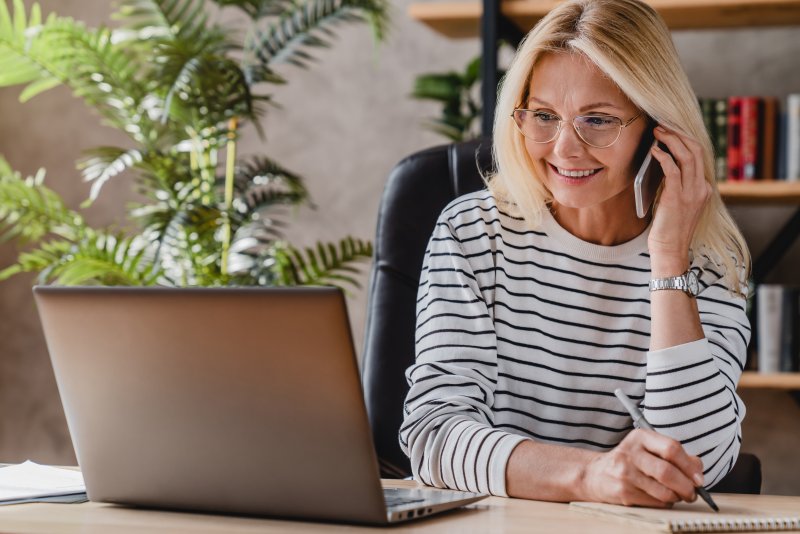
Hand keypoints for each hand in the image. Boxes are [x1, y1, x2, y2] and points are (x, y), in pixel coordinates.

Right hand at [581, 429, 703, 506]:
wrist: (597, 474)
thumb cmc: (631, 460)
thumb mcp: (649, 448)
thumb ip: (675, 454)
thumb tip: (698, 468)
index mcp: (640, 437)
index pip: (671, 448)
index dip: (690, 465)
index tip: (699, 478)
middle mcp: (630, 453)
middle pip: (667, 472)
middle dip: (686, 486)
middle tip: (692, 492)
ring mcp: (625, 474)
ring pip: (664, 492)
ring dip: (677, 497)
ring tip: (677, 495)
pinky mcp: (623, 493)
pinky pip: (655, 502)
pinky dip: (665, 503)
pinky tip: (660, 497)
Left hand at [647, 126, 711, 273]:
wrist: (670, 250)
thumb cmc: (668, 228)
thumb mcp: (676, 202)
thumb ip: (675, 184)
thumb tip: (663, 162)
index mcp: (704, 189)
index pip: (699, 155)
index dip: (685, 139)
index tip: (671, 129)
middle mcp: (702, 188)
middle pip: (696, 150)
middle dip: (679, 133)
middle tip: (663, 124)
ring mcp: (691, 193)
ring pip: (687, 156)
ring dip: (671, 140)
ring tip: (658, 131)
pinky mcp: (677, 197)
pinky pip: (672, 169)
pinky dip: (663, 156)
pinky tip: (654, 150)